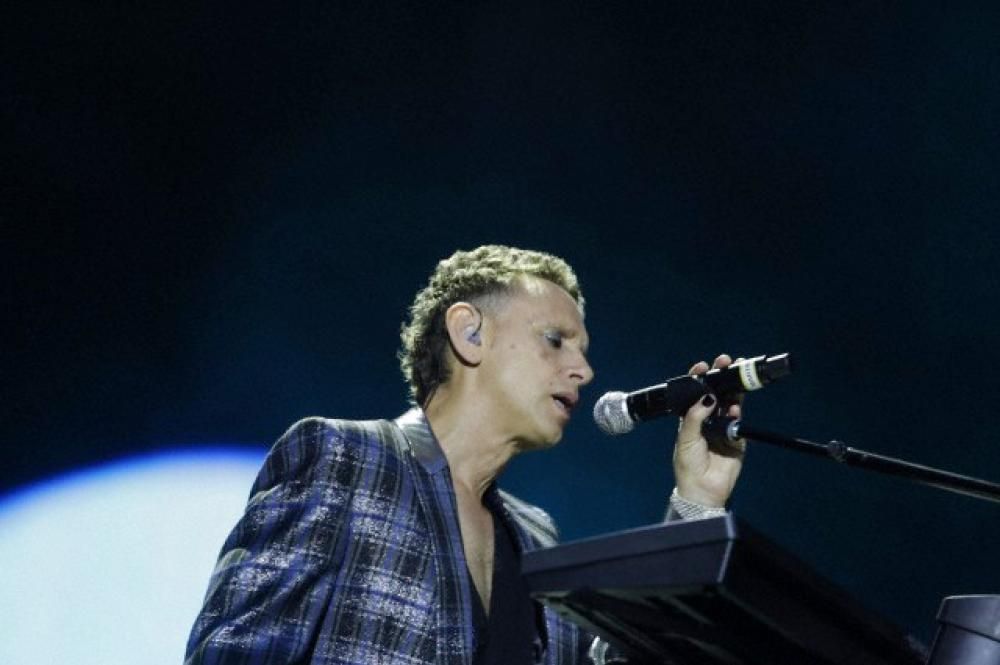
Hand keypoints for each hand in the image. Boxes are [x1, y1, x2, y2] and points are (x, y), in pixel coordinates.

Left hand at [672, 354, 745, 507]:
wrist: (703, 490)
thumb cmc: (688, 465)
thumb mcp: (685, 438)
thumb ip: (694, 417)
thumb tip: (706, 397)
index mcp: (690, 418)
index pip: (695, 393)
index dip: (698, 378)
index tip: (703, 366)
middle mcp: (707, 420)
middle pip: (715, 393)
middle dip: (720, 377)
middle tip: (725, 362)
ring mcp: (722, 427)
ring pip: (729, 403)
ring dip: (732, 390)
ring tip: (735, 378)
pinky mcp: (736, 438)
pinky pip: (738, 420)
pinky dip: (737, 412)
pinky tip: (734, 408)